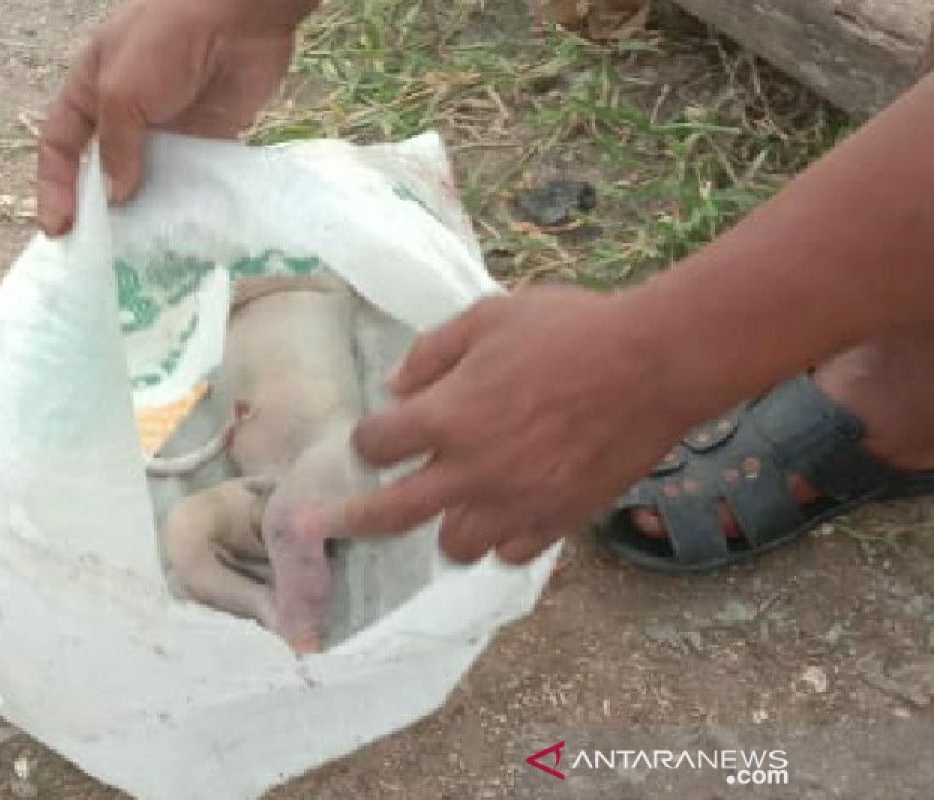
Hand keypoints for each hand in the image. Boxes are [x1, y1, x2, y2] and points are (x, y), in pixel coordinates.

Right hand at [37, 0, 314, 234]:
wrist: (239, 17)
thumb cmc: (167, 40)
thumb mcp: (122, 92)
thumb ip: (115, 148)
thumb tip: (115, 199)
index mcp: (90, 91)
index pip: (61, 147)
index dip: (54, 187)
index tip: (58, 229)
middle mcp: (125, 114)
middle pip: (104, 171)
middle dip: (101, 213)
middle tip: (100, 256)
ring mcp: (167, 130)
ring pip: (148, 183)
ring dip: (146, 216)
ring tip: (142, 257)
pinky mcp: (207, 141)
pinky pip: (190, 182)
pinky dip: (185, 206)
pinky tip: (182, 235)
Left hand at [344, 285, 690, 564]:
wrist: (653, 364)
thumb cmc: (570, 330)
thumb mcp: (490, 316)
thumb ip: (433, 352)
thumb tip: (395, 387)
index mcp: (448, 415)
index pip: (376, 445)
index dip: (367, 441)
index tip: (374, 439)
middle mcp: (471, 469)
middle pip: (391, 515)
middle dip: (355, 520)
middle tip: (333, 525)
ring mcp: (515, 502)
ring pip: (455, 546)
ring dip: (444, 526)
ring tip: (452, 507)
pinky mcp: (557, 520)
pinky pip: (510, 553)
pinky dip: (502, 538)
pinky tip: (506, 513)